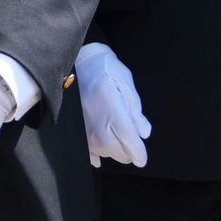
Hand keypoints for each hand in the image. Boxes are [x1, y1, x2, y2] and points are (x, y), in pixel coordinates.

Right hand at [76, 43, 151, 167]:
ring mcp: (86, 130)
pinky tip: (99, 157)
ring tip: (116, 138)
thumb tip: (143, 133)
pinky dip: (96, 156)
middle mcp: (99, 126)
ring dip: (114, 150)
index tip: (142, 159)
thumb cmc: (105, 70)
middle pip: (119, 153)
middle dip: (128, 152)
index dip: (139, 154)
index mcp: (114, 114)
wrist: (78, 61)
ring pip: (105, 153)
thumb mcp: (126, 83)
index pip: (130, 143)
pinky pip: (87, 152)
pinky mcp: (77, 129)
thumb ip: (136, 110)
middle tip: (131, 142)